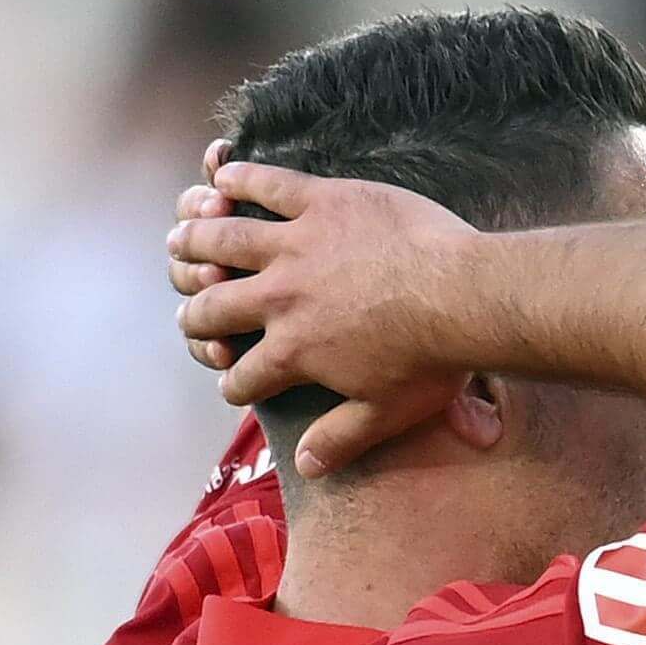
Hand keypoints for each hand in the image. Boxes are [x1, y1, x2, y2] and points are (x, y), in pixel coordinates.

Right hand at [170, 158, 481, 476]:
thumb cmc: (433, 362)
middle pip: (214, 305)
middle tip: (188, 316)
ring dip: (195, 240)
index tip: (232, 384)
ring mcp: (297, 244)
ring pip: (224, 239)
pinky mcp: (323, 201)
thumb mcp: (387, 414)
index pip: (245, 375)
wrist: (464, 299)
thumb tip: (306, 467)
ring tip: (180, 241)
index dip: (234, 385)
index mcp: (293, 351)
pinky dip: (238, 177)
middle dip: (195, 316)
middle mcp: (280, 297)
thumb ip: (340, 439)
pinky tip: (221, 178)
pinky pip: (268, 184)